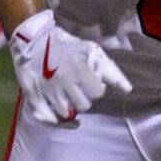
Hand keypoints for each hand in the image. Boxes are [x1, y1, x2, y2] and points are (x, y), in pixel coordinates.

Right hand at [9, 9, 130, 125]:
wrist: (33, 39)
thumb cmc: (66, 46)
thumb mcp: (91, 51)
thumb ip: (111, 71)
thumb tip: (127, 90)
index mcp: (79, 69)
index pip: (97, 93)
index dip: (96, 89)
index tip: (91, 83)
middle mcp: (62, 81)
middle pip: (83, 106)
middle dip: (84, 99)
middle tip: (78, 91)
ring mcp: (46, 90)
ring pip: (66, 114)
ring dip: (69, 107)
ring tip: (67, 98)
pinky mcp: (33, 95)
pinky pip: (47, 118)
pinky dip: (55, 121)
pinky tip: (61, 117)